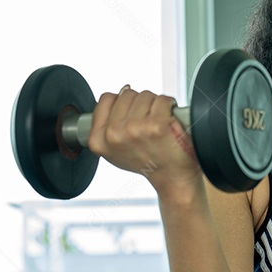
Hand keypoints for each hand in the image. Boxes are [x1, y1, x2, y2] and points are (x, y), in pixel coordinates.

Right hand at [85, 85, 202, 194]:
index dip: (122, 104)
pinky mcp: (157, 124)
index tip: (131, 116)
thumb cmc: (147, 161)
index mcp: (99, 140)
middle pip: (127, 94)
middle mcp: (115, 134)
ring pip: (145, 95)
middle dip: (140, 104)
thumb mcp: (114, 150)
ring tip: (157, 125)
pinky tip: (168, 121)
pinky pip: (163, 99)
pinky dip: (170, 106)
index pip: (106, 99)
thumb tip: (115, 96)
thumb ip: (106, 125)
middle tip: (147, 124)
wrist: (172, 177)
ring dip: (155, 105)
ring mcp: (136, 128)